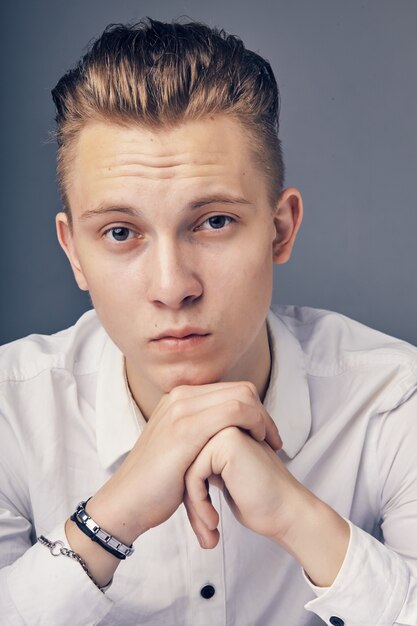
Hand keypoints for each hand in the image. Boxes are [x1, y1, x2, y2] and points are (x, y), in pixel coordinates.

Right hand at [87, 382, 281, 544]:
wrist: (127, 502)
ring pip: (241, 397)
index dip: (255, 410)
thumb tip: (228, 432)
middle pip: (240, 389)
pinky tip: (258, 446)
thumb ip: (200, 432)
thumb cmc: (157, 483)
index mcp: (179, 398)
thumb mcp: (180, 448)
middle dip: (264, 413)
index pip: (231, 389)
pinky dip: (255, 425)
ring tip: (269, 446)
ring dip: (263, 420)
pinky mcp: (186, 429)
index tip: (266, 435)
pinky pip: (234, 412)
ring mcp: (181, 409)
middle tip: (274, 441)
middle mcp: (180, 396)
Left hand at [184, 426, 349, 587]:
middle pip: (184, 464)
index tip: (205, 522)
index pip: (187, 459)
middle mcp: (223, 423)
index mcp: (221, 428)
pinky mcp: (225, 442)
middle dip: (191, 501)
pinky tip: (214, 522)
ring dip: (195, 506)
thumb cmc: (258, 501)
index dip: (191, 494)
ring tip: (209, 530)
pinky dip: (199, 504)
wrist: (287, 513)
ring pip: (185, 470)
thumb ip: (204, 464)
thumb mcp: (223, 477)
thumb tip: (175, 471)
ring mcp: (225, 429)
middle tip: (206, 531)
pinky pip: (193, 476)